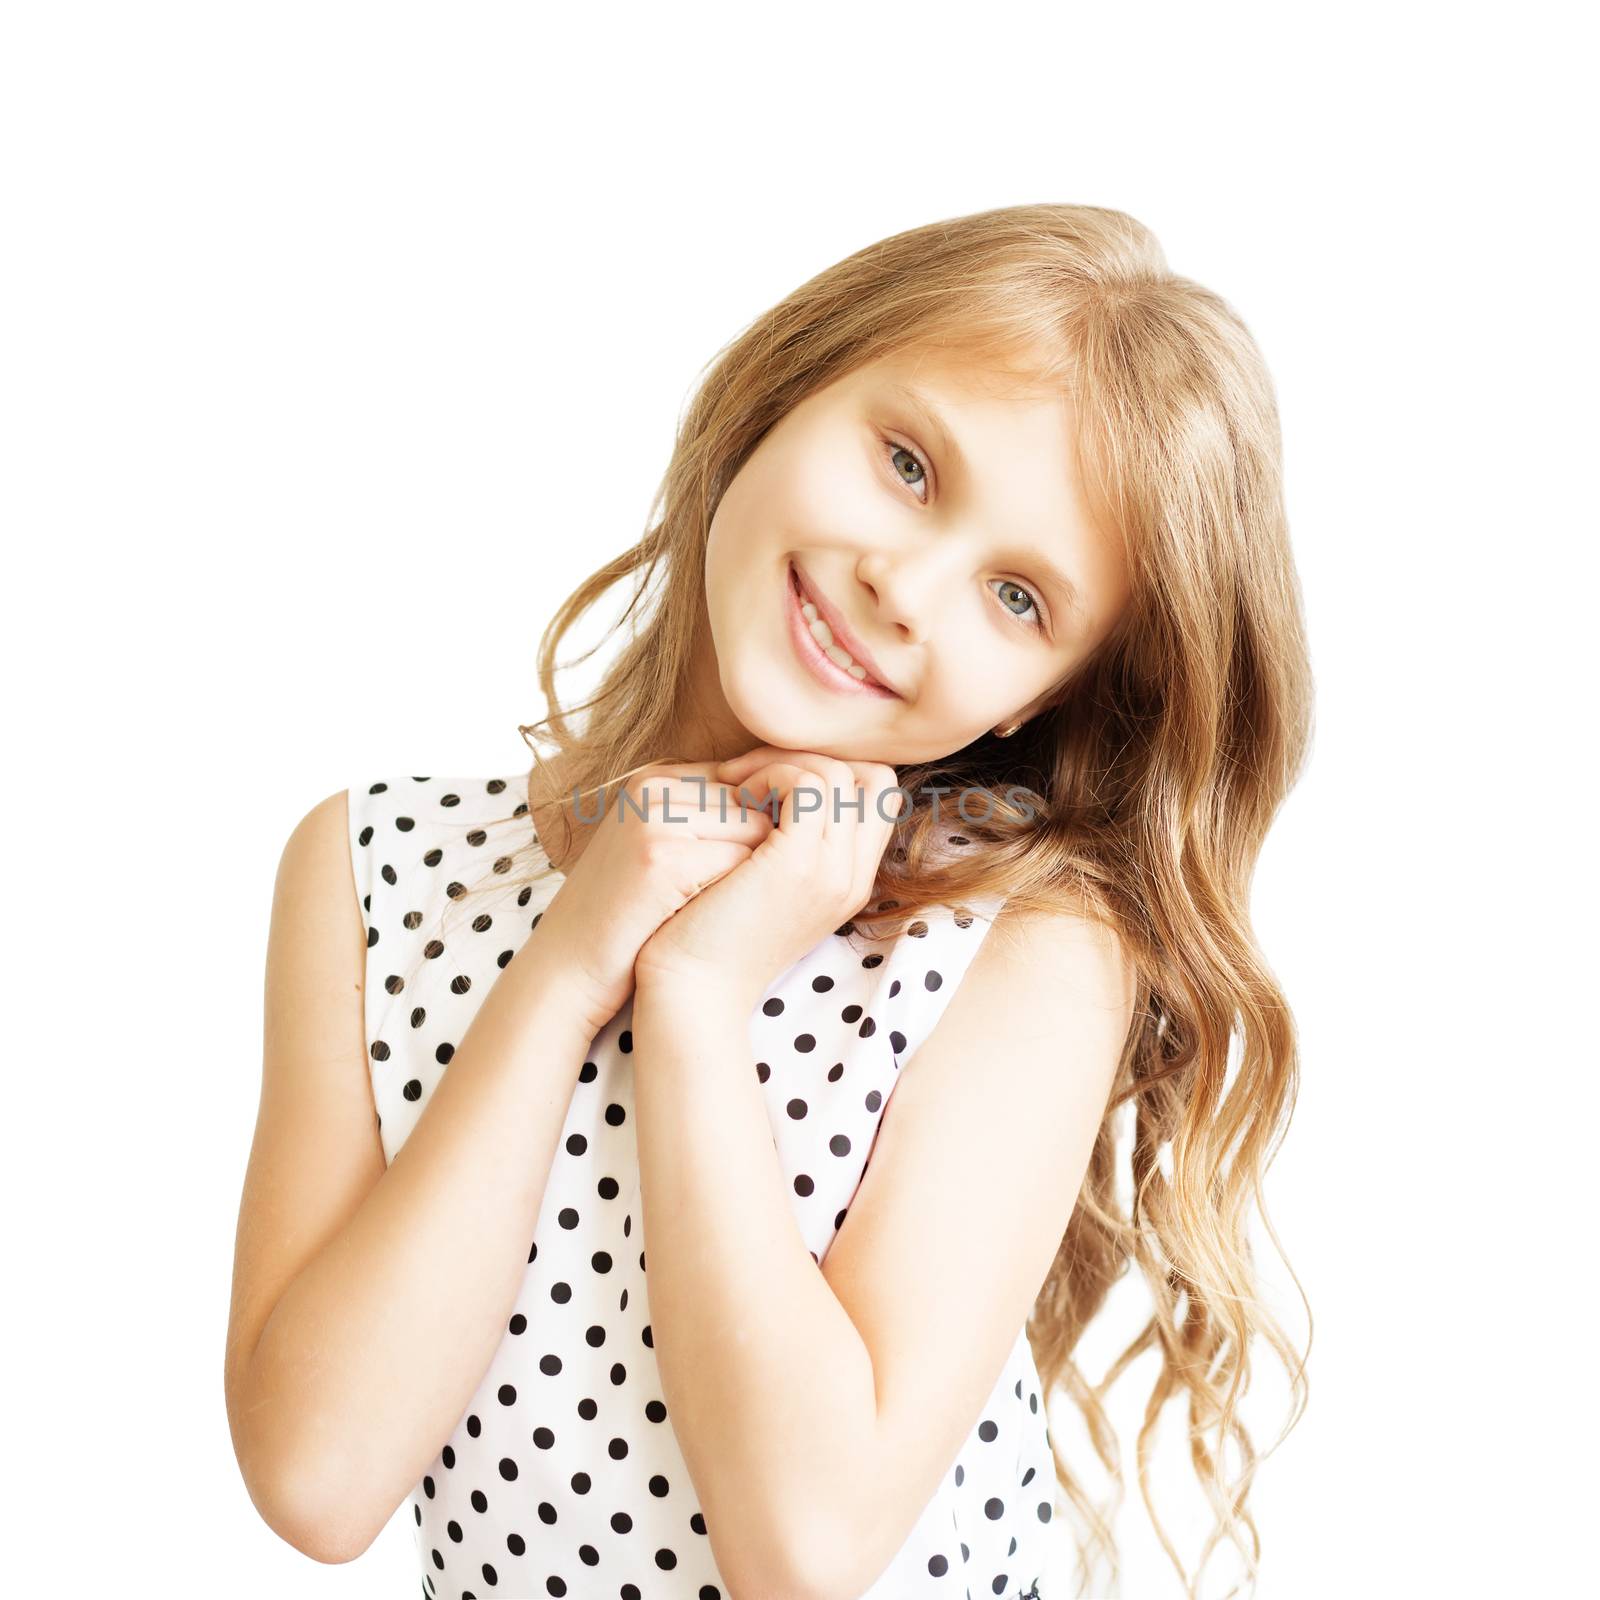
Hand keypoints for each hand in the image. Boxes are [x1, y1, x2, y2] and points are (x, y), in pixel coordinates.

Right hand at [532, 757, 776, 1030]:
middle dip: (757, 852)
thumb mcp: (662, 848)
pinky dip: (737, 894)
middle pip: (756, 803)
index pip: (744, 781)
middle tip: (730, 897)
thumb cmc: (628, 915)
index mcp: (655, 778)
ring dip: (751, 874)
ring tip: (714, 906)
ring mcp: (654, 818)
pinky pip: (741, 862)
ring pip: (757, 829)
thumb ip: (708, 818)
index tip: (745, 872)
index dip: (757, 828)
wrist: (569, 969)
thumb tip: (787, 805)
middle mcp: (653, 786)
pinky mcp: (661, 858)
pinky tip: (706, 918)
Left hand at [633, 745, 905, 1010]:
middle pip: (871, 778)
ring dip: (783, 765)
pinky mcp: (799, 865)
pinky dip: (772, 774)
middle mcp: (852, 877)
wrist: (689, 988)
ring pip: (840, 775)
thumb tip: (778, 779)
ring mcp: (832, 871)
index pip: (875, 796)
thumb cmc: (708, 932)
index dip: (828, 772)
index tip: (769, 783)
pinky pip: (810, 785)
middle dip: (810, 759)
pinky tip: (735, 796)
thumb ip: (785, 842)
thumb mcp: (762, 883)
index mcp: (849, 881)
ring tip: (737, 789)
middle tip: (749, 777)